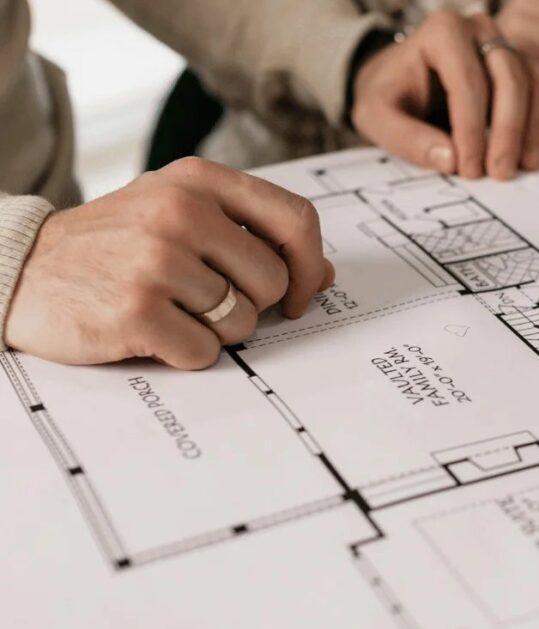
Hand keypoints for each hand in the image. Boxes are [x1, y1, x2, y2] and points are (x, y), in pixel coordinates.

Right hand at [5, 157, 334, 369]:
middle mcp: (180, 211)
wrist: (21, 270)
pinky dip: (185, 352)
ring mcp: (157, 260)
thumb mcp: (179, 215)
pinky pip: (206, 353)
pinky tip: (153, 331)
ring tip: (170, 309)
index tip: (299, 292)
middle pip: (273, 282)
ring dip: (215, 330)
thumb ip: (252, 236)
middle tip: (205, 299)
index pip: (296, 219)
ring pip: (242, 322)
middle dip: (251, 304)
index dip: (309, 265)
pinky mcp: (137, 311)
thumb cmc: (115, 245)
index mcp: (199, 181)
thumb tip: (324, 276)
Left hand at [351, 10, 538, 179]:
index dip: (471, 129)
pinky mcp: (524, 62)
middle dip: (507, 131)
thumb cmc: (392, 95)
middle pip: (509, 78)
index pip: (466, 81)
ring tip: (518, 168)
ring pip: (535, 81)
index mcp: (443, 32)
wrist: (403, 82)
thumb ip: (405, 137)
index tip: (470, 169)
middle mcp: (479, 29)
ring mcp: (506, 44)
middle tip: (498, 173)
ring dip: (531, 129)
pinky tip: (529, 156)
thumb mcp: (377, 116)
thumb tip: (450, 159)